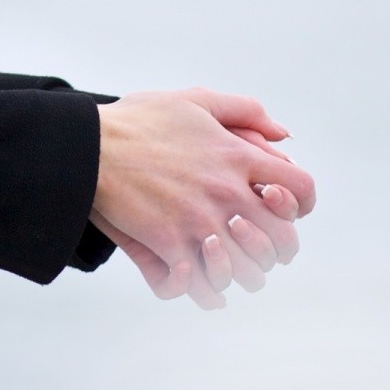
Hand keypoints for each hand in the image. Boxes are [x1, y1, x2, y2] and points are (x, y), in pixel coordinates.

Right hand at [90, 87, 315, 308]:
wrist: (87, 147)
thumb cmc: (138, 122)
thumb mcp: (194, 100)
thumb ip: (245, 111)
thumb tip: (285, 135)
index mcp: (237, 157)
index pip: (301, 190)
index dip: (300, 205)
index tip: (282, 208)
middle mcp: (227, 192)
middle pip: (284, 242)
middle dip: (275, 248)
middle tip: (254, 244)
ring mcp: (200, 221)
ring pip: (249, 272)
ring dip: (240, 272)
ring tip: (223, 264)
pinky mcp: (170, 244)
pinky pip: (204, 286)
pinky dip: (202, 289)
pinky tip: (192, 277)